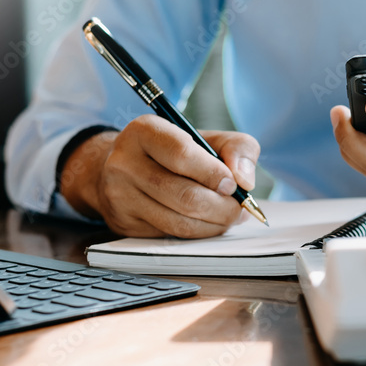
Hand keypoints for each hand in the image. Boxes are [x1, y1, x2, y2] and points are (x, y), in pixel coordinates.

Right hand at [60, 115, 258, 237]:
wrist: (125, 168)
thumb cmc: (173, 152)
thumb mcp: (206, 137)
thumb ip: (236, 148)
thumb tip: (244, 179)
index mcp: (144, 131)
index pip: (182, 155)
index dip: (214, 174)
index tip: (233, 184)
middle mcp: (124, 162)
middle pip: (184, 196)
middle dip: (222, 208)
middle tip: (239, 209)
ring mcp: (120, 195)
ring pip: (179, 222)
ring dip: (214, 224)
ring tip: (229, 217)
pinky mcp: (123, 222)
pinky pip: (170, 235)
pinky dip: (198, 233)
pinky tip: (207, 223)